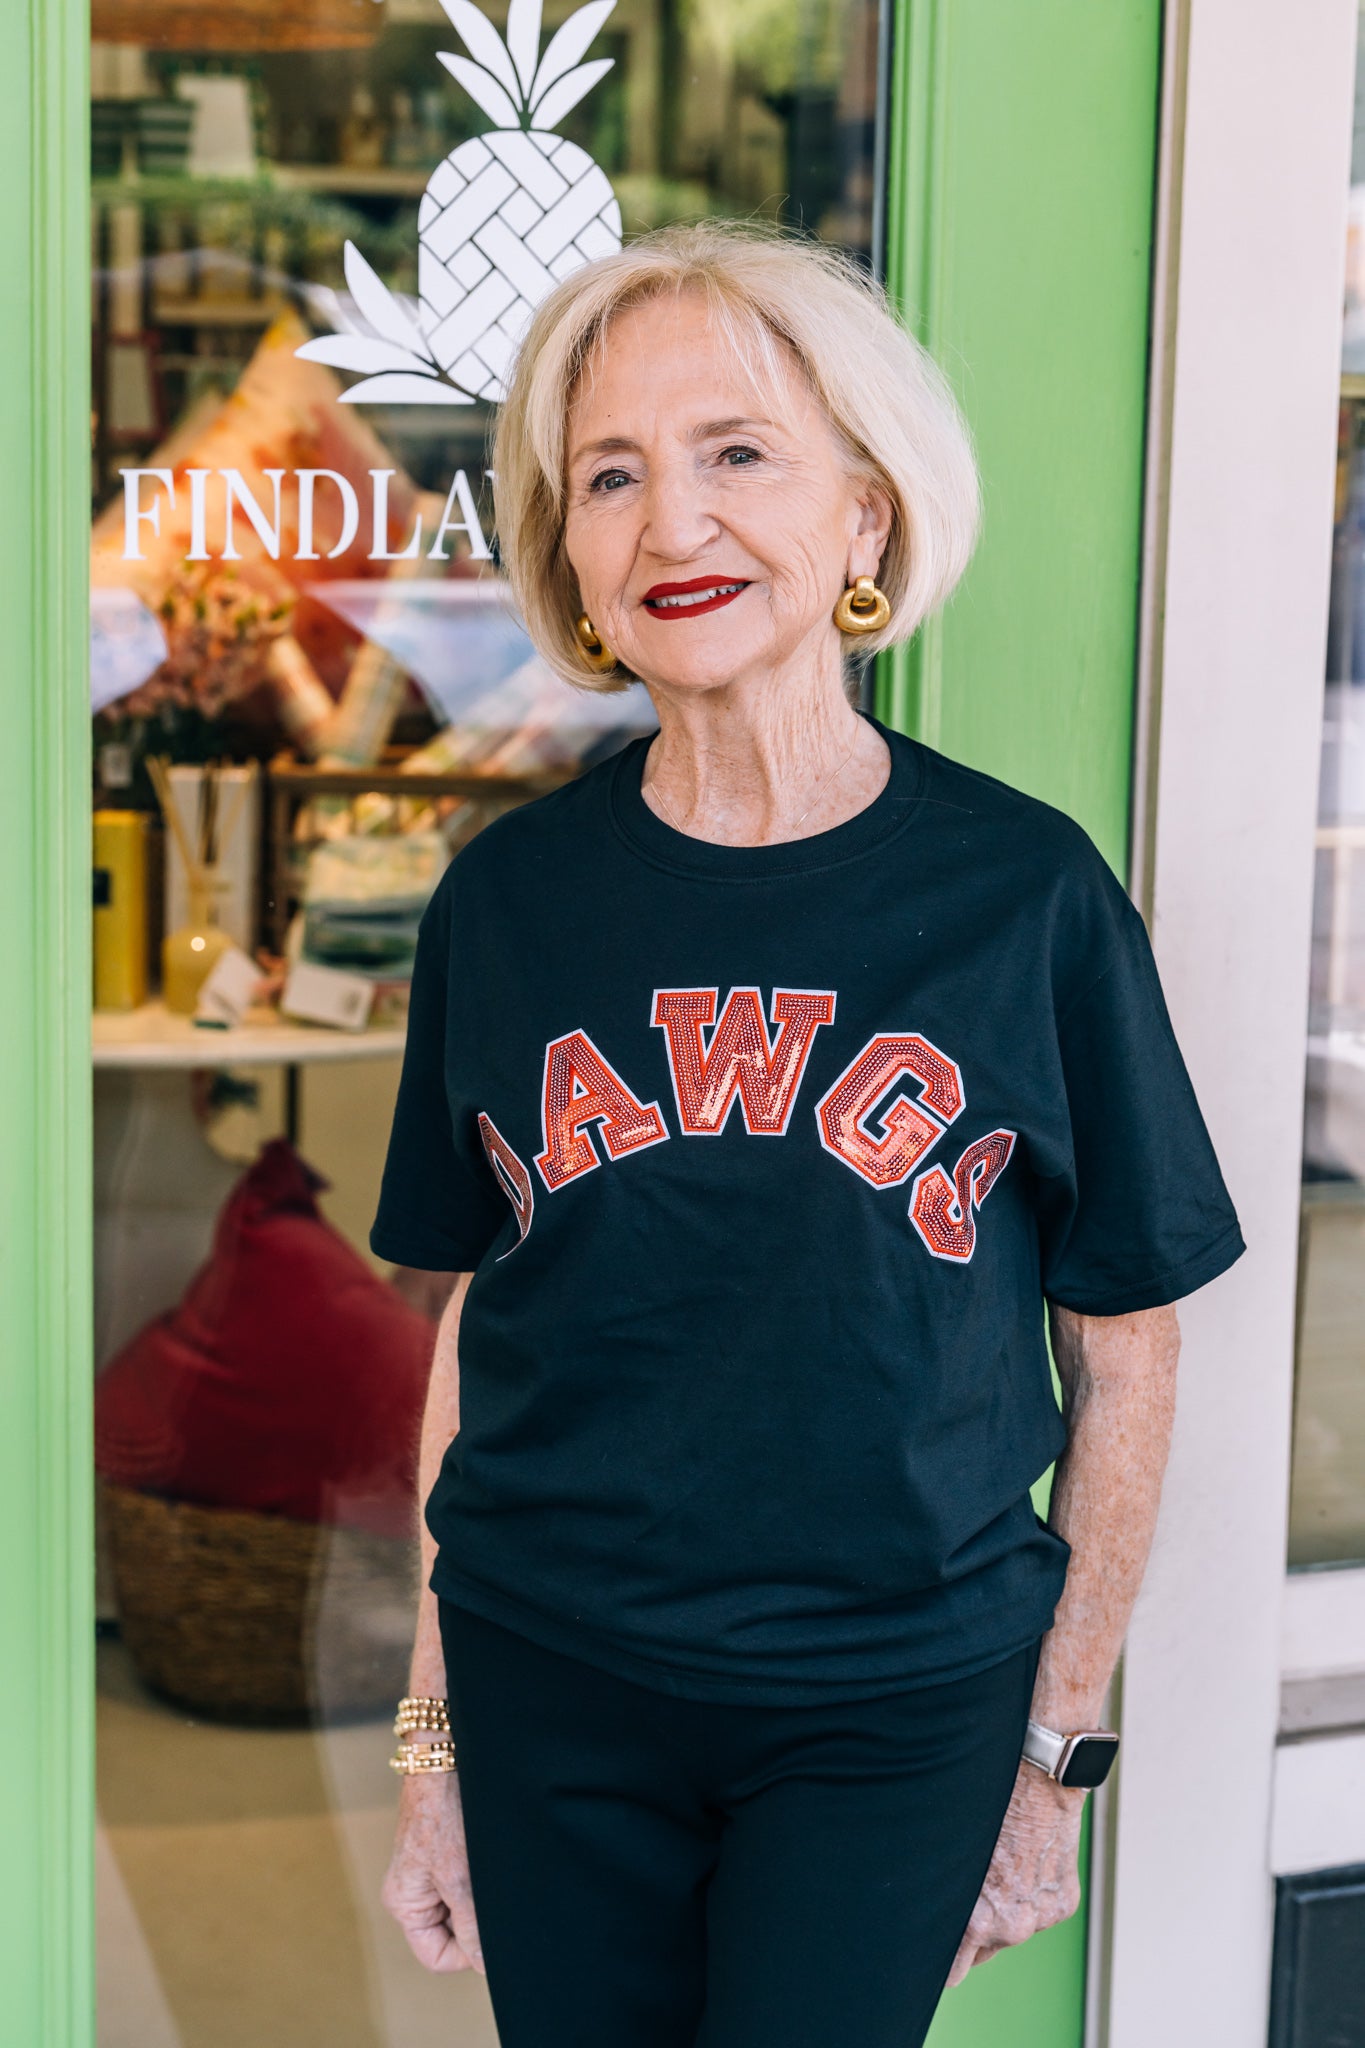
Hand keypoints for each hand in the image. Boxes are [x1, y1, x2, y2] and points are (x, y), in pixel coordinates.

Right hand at [382, 1772, 484, 1973]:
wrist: (445, 1755)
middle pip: (452, 1933)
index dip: (468, 1953)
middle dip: (478, 1920)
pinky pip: (470, 1883)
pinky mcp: (449, 1852)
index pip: (437, 1956)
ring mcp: (431, 1872)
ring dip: (483, 1897)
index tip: (493, 1934)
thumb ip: (472, 1926)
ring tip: (492, 1871)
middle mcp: (415, 1892)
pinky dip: (484, 1878)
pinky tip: (493, 1859)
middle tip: (495, 1894)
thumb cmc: (443, 1813)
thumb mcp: (459, 1878)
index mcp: (405, 1904)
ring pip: (466, 1907)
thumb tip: (484, 1965)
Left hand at [945, 1765, 1084, 1984]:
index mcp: (975, 1922)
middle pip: (981, 1953)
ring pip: (1011, 1931)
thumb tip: (922, 1908)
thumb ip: (940, 1891)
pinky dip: (1030, 1895)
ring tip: (997, 1867)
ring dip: (1002, 1911)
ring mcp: (1040, 1918)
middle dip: (972, 1930)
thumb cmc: (984, 1807)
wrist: (1036, 1780)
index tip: (934, 1946)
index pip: (952, 1973)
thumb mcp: (948, 1854)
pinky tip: (1022, 1861)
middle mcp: (1011, 1928)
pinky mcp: (1063, 1905)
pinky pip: (1038, 1912)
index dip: (941, 1958)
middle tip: (968, 1889)